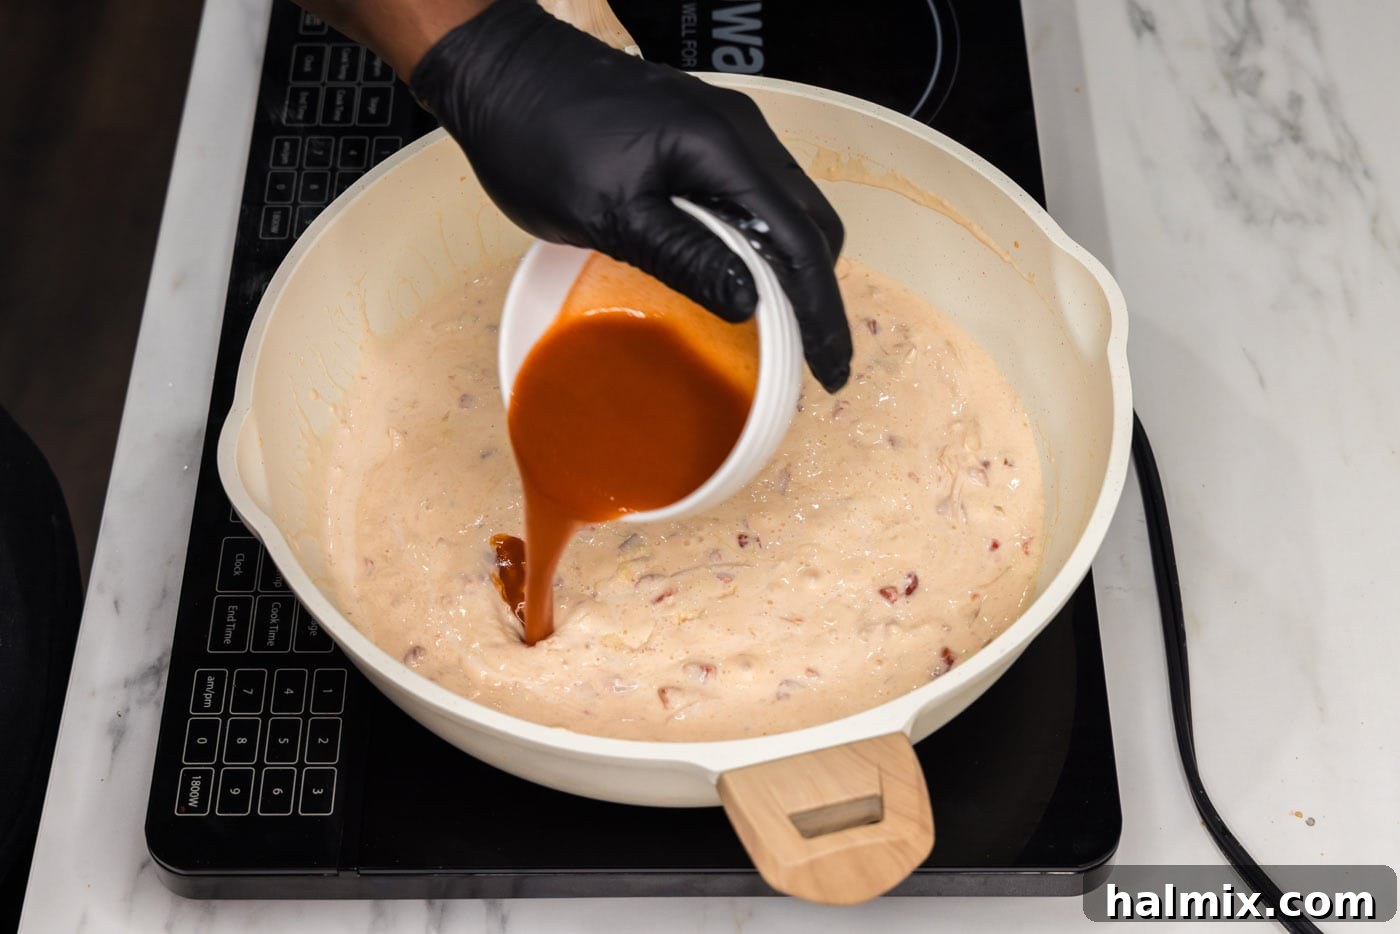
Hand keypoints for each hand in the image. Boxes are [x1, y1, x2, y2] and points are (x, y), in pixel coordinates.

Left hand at [409, 0, 851, 390]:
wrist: (498, 71)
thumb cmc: (538, 138)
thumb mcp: (609, 213)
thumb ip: (685, 256)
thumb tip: (750, 303)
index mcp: (724, 148)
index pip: (800, 240)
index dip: (820, 312)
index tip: (831, 369)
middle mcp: (738, 132)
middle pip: (810, 221)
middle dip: (816, 292)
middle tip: (809, 357)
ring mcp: (720, 128)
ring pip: (784, 207)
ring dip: (789, 267)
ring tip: (781, 327)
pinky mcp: (697, 133)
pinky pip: (750, 193)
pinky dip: (758, 241)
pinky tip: (740, 276)